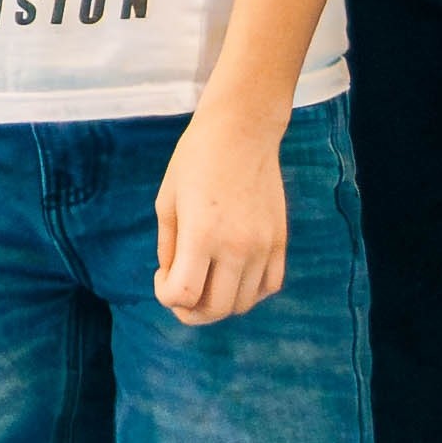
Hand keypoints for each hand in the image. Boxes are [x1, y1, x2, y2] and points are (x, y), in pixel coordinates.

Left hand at [151, 110, 289, 325]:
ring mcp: (264, 245)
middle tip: (179, 290)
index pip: (184, 296)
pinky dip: (249, 291)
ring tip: (205, 280)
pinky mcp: (280, 240)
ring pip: (244, 303)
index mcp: (201, 235)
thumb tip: (173, 281)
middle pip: (216, 309)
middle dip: (190, 310)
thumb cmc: (195, 161)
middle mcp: (237, 246)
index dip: (165, 296)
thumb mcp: (167, 203)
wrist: (241, 131)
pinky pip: (269, 285)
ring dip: (219, 303)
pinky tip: (231, 274)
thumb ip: (169, 248)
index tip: (161, 276)